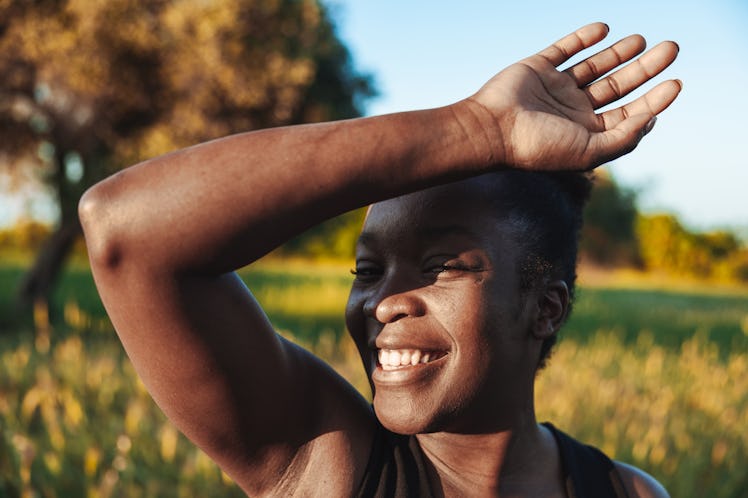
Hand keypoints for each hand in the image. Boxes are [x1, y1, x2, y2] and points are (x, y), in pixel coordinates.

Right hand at [466, 22, 680, 169]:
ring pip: (595, 65)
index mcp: (585, 132)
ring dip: (619, 52)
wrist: (491, 129)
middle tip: (671, 49)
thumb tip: (653, 119)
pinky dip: (583, 38)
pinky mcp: (537, 68)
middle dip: (646, 68)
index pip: (628, 114)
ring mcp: (555, 87)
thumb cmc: (537, 147)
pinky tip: (604, 29)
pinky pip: (564, 49)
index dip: (654, 100)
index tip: (676, 83)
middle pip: (618, 86)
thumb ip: (624, 138)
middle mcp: (573, 110)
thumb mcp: (589, 152)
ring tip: (642, 40)